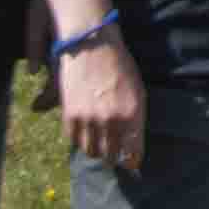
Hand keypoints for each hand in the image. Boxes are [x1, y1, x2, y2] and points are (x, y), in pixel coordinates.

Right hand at [57, 35, 146, 172]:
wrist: (92, 46)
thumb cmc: (119, 67)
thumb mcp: (137, 92)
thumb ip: (135, 120)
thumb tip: (131, 144)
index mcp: (133, 115)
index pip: (133, 153)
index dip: (132, 161)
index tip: (131, 163)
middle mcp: (112, 121)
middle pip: (111, 155)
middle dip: (114, 157)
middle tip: (114, 155)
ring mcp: (90, 120)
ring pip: (91, 151)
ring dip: (96, 150)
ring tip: (99, 144)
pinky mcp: (70, 115)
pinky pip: (74, 140)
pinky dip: (80, 140)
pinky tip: (85, 132)